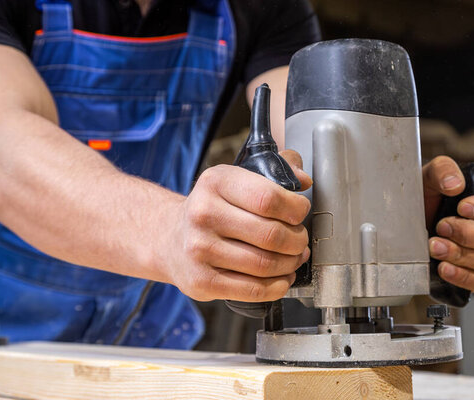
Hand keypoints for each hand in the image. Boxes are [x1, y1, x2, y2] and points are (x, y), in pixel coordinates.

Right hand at [166, 150, 311, 301]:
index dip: (296, 209)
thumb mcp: (236, 179)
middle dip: (298, 240)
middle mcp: (204, 214)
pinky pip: (254, 290)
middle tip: (300, 240)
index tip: (300, 212)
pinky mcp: (202, 281)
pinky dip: (278, 286)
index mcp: (216, 182)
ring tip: (293, 258)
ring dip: (291, 264)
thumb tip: (304, 180)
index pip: (269, 198)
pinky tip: (282, 277)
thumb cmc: (212, 208)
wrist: (169, 238)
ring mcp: (200, 250)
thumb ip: (276, 170)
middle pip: (271, 234)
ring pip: (266, 264)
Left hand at [423, 156, 473, 291]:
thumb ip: (443, 170)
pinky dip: (464, 277)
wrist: (411, 228)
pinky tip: (444, 268)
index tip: (462, 207)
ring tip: (434, 247)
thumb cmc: (427, 200)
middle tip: (441, 227)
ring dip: (460, 254)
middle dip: (467, 233)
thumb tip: (456, 185)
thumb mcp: (428, 178)